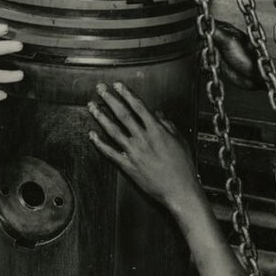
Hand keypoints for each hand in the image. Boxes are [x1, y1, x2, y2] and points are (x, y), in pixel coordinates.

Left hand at [87, 81, 201, 212]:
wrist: (179, 190)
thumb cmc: (183, 167)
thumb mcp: (180, 140)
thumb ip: (168, 125)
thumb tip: (158, 114)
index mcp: (157, 130)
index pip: (138, 106)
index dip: (127, 94)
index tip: (118, 86)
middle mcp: (143, 138)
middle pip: (122, 114)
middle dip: (110, 99)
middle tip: (100, 89)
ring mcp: (134, 152)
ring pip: (113, 130)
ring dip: (101, 117)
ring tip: (92, 107)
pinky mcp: (128, 165)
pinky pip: (110, 152)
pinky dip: (99, 143)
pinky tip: (92, 135)